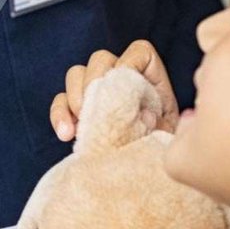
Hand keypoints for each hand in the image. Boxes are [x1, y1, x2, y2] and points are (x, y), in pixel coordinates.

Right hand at [48, 40, 179, 141]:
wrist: (147, 176)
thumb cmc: (162, 152)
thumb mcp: (170, 137)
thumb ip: (161, 124)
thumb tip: (145, 116)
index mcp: (151, 79)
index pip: (139, 52)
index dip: (130, 63)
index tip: (125, 91)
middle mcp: (122, 78)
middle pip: (100, 58)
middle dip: (94, 81)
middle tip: (95, 111)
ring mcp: (97, 91)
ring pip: (76, 74)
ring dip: (74, 98)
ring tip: (80, 126)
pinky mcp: (78, 110)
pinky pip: (60, 101)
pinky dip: (59, 115)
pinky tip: (66, 135)